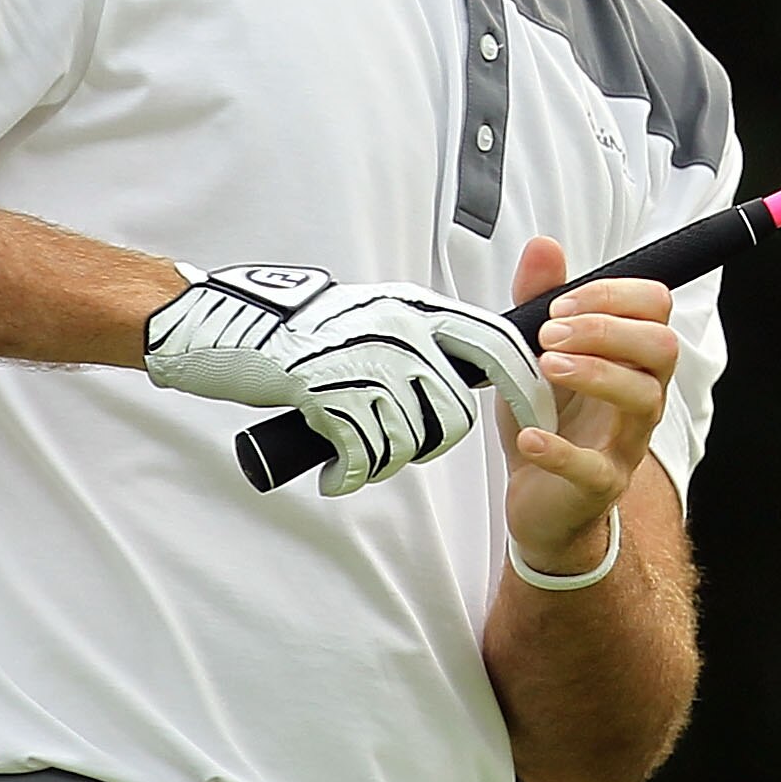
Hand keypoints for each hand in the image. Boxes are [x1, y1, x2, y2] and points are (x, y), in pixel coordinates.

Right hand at [145, 263, 543, 497]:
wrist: (240, 330)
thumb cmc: (310, 330)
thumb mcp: (378, 314)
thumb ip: (424, 338)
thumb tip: (467, 372)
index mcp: (417, 310)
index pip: (497, 346)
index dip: (526, 387)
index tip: (540, 417)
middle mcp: (400, 334)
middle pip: (454, 413)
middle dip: (430, 442)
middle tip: (394, 443)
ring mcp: (366, 364)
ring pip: (410, 439)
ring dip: (383, 458)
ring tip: (354, 450)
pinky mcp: (331, 396)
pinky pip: (363, 454)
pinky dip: (349, 472)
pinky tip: (335, 470)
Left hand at [504, 237, 677, 576]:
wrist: (537, 499)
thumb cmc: (546, 420)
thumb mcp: (530, 353)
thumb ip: (538, 300)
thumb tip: (544, 245)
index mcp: (629, 357)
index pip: (655, 307)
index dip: (611, 295)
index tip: (557, 307)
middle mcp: (640, 395)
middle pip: (663, 347)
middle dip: (607, 330)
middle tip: (549, 336)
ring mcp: (626, 442)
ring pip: (644, 399)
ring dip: (595, 373)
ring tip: (545, 368)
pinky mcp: (601, 485)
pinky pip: (596, 469)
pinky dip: (560, 451)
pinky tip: (530, 437)